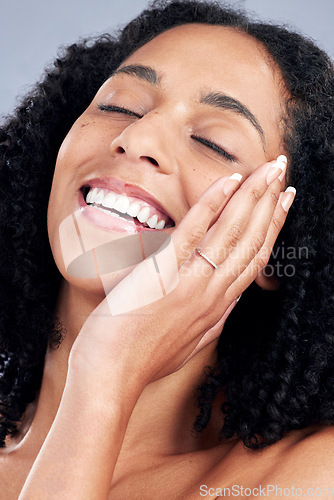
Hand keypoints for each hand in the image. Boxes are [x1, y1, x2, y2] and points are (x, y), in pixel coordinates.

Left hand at [69, 156, 293, 393]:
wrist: (112, 374)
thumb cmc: (143, 359)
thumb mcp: (190, 344)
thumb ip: (213, 322)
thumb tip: (230, 305)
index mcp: (218, 305)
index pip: (254, 258)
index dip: (272, 228)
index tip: (282, 203)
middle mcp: (214, 292)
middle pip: (252, 239)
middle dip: (271, 202)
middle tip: (282, 171)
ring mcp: (193, 282)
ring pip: (233, 232)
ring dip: (254, 195)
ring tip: (271, 168)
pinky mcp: (166, 272)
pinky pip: (195, 231)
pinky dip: (214, 204)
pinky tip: (230, 180)